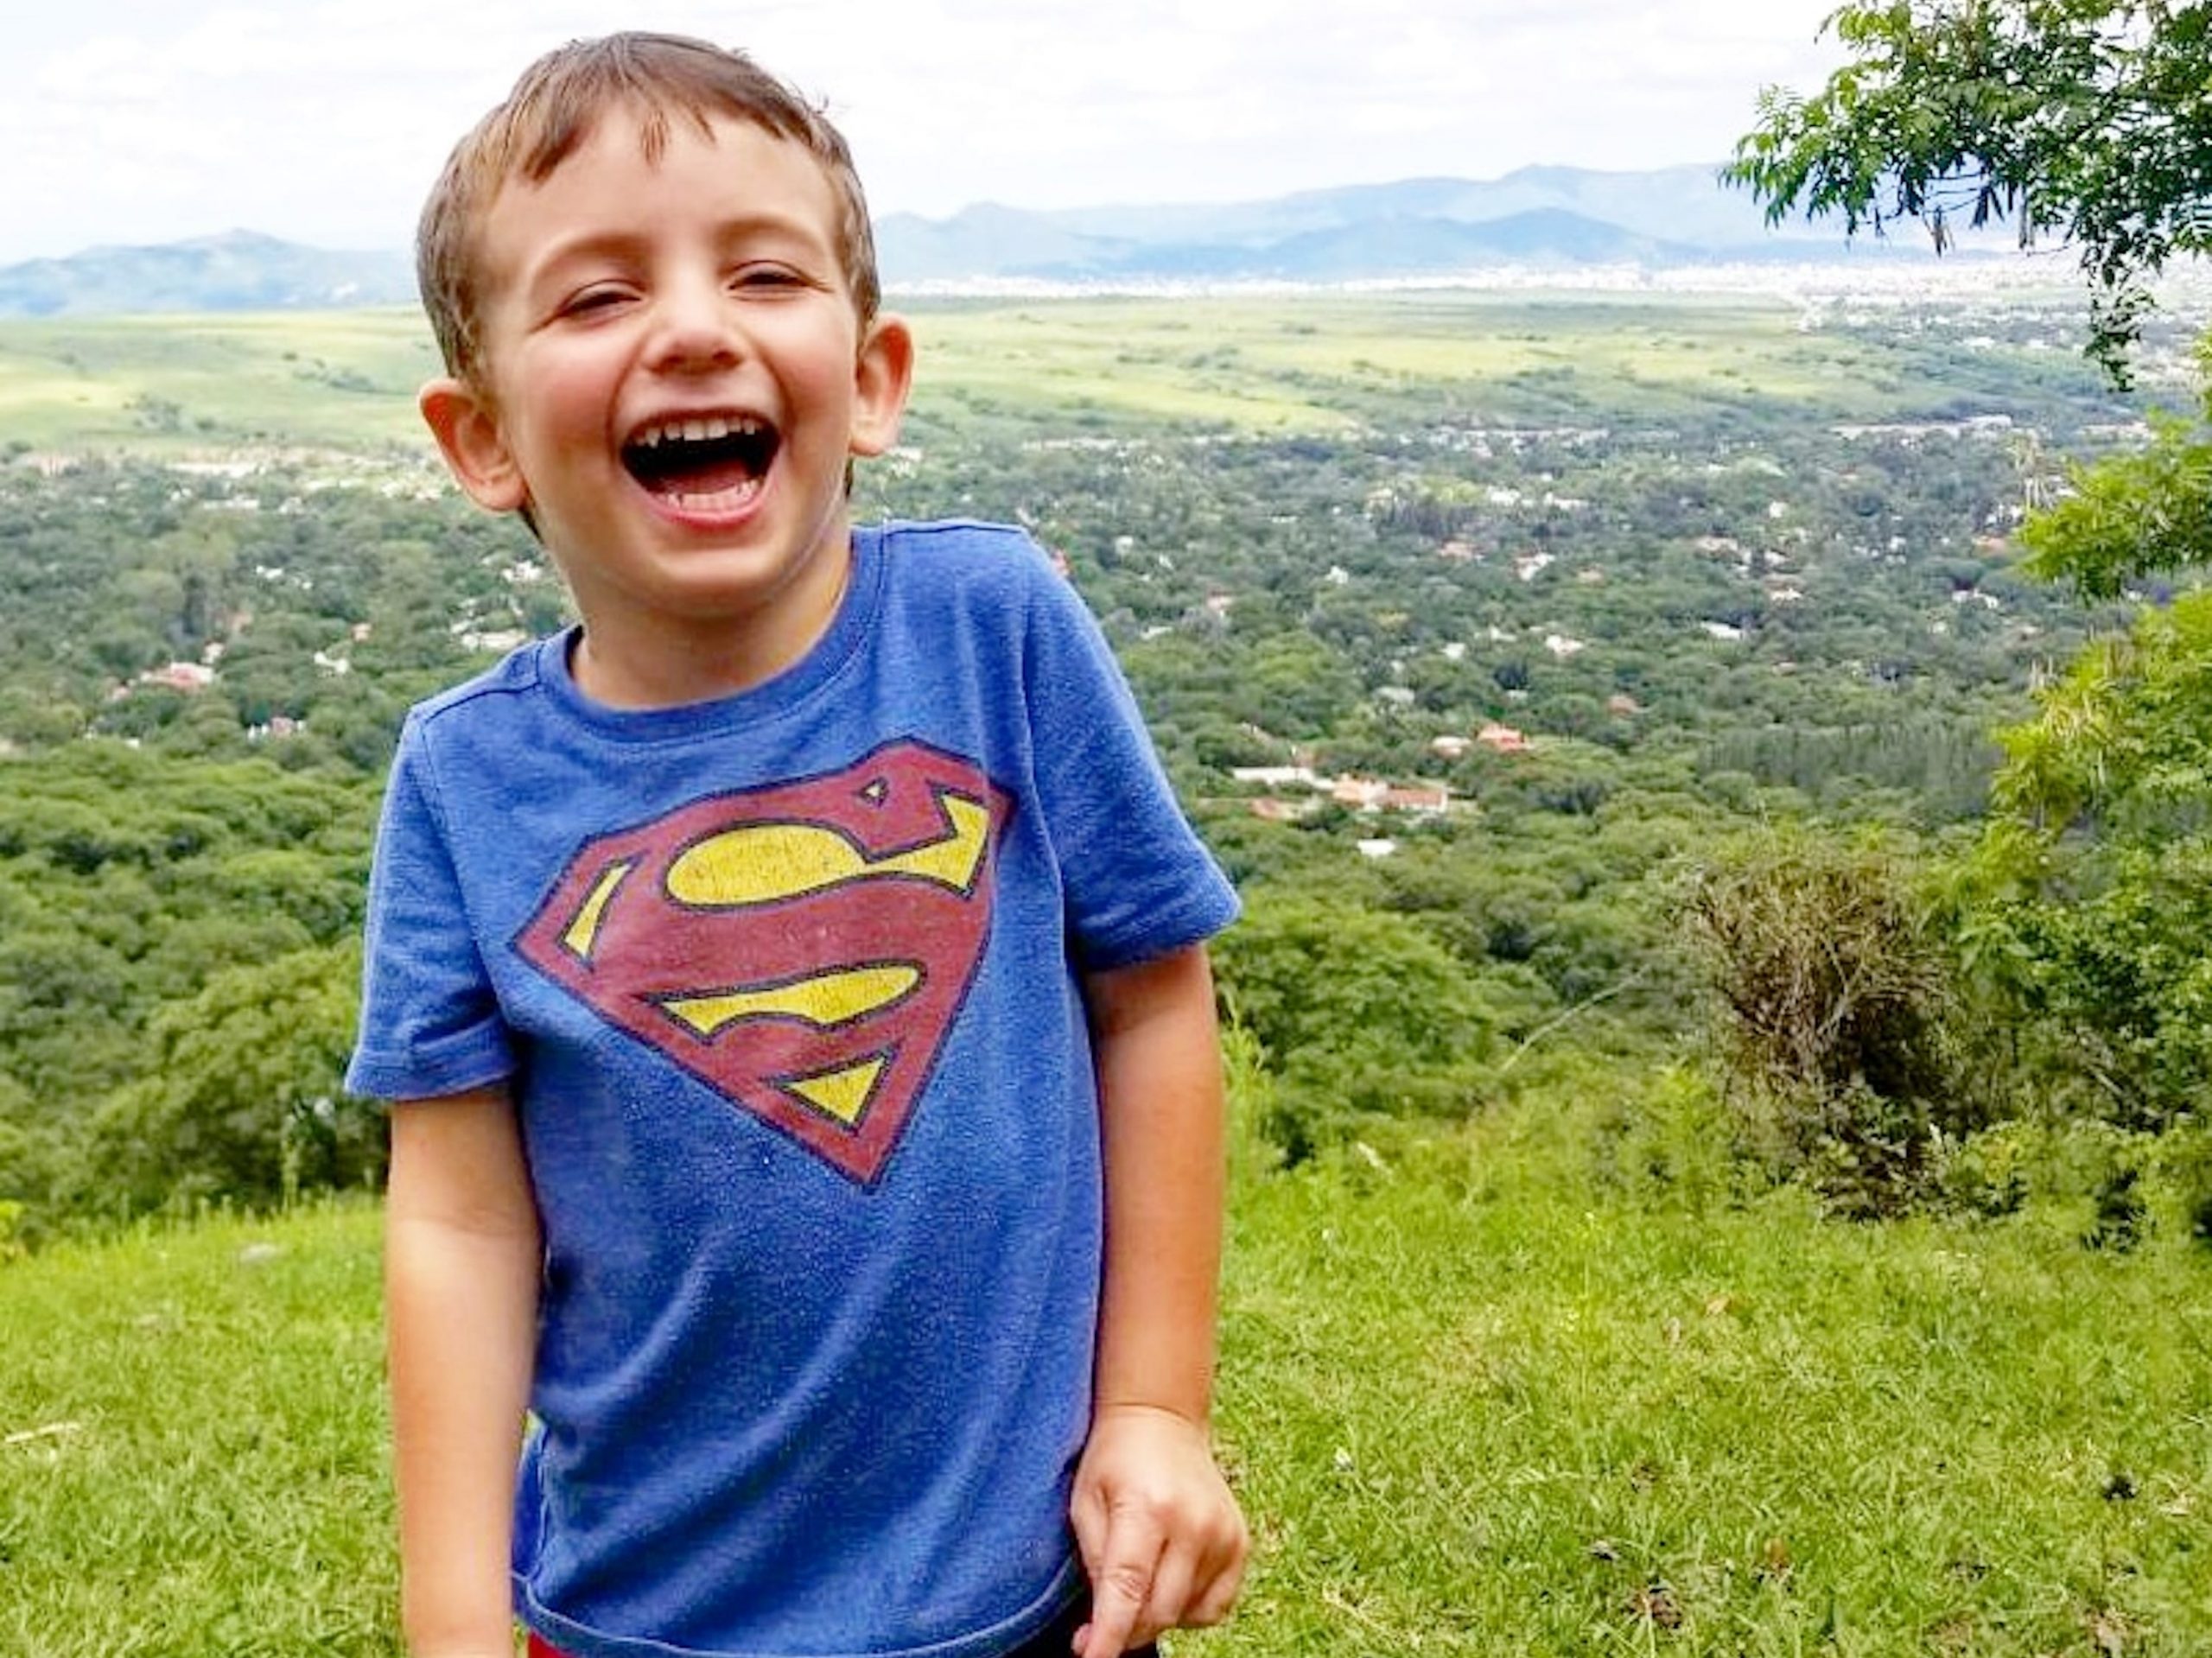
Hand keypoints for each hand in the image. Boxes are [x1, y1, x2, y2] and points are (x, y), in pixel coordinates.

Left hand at [1068, 1403, 1247, 1656]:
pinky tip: (1169, 1578)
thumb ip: (1094, 1564)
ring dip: (1155, 1614)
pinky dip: (1187, 1608)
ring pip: (1185, 1614)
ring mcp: (1223, 1534)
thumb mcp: (1085, 1503)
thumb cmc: (1114, 1461)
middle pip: (1159, 1611)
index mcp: (1147, 1508)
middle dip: (1125, 1629)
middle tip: (1095, 1627)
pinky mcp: (1240, 1543)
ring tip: (1138, 1576)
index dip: (1109, 1634)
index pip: (1127, 1588)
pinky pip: (1214, 1607)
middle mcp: (1193, 1523)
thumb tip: (1099, 1630)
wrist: (1162, 1418)